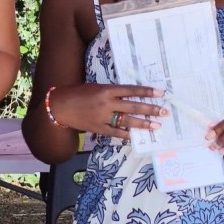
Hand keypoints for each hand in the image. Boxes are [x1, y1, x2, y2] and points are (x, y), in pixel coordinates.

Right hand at [49, 83, 166, 138]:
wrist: (59, 106)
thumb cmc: (76, 93)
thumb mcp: (95, 87)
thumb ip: (111, 92)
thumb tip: (129, 97)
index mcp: (106, 89)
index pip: (131, 90)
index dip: (146, 91)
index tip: (161, 92)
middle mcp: (106, 103)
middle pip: (133, 106)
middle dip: (151, 109)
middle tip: (165, 111)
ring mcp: (103, 117)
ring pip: (128, 121)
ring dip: (143, 123)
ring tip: (156, 125)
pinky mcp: (98, 128)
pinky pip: (116, 132)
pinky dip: (127, 134)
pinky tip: (136, 136)